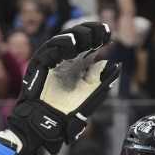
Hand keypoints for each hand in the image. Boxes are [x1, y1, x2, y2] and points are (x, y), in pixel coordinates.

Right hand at [6, 22, 120, 154]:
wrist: (51, 121)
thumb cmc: (71, 110)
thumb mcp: (92, 93)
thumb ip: (103, 79)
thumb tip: (113, 63)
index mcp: (80, 64)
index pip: (90, 43)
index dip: (98, 36)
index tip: (109, 35)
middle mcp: (68, 59)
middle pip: (78, 37)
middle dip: (89, 32)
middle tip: (99, 33)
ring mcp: (54, 60)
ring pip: (63, 40)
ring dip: (75, 36)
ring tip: (86, 37)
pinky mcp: (40, 65)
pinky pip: (49, 50)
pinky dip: (60, 47)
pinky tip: (72, 47)